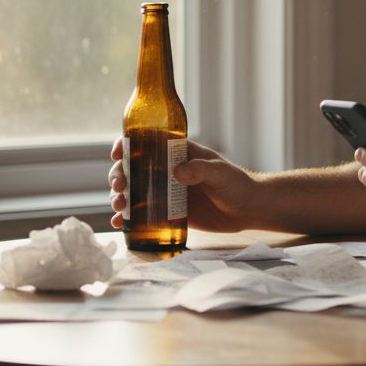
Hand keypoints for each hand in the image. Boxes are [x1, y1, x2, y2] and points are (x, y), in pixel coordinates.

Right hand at [108, 139, 258, 232]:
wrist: (247, 210)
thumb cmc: (237, 184)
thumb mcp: (221, 173)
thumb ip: (202, 169)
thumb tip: (177, 172)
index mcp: (178, 153)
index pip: (147, 142)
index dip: (128, 144)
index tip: (117, 153)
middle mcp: (167, 171)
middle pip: (133, 168)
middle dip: (119, 175)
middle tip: (119, 187)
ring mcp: (166, 192)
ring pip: (133, 191)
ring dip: (120, 196)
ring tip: (118, 207)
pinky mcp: (167, 213)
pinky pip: (142, 214)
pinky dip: (127, 218)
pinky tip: (119, 223)